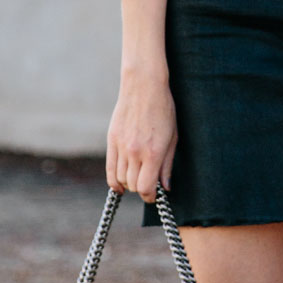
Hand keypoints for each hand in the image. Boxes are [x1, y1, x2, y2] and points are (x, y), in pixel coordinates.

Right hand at [106, 69, 177, 202]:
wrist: (143, 86)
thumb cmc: (163, 109)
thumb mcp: (172, 137)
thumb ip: (167, 165)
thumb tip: (165, 187)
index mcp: (153, 152)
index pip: (146, 187)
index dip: (150, 196)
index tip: (154, 195)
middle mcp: (135, 152)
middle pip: (133, 185)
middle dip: (141, 189)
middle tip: (148, 185)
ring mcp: (121, 146)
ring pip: (121, 179)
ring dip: (130, 183)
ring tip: (138, 177)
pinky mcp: (111, 140)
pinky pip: (110, 169)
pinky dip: (114, 181)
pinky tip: (119, 185)